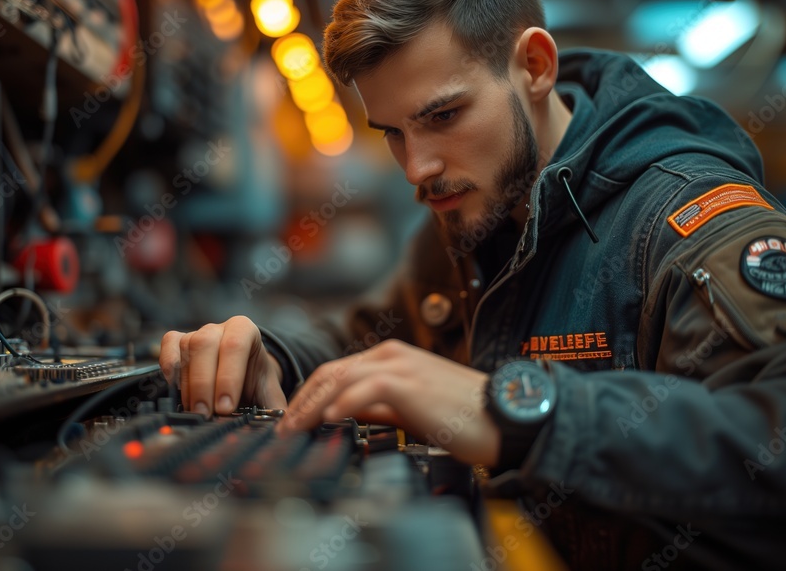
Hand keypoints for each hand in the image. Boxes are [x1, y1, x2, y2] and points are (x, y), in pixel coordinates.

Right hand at [159, 316, 287, 415]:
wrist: (244, 373)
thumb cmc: (255, 381)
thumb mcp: (269, 393)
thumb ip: (275, 409)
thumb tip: (281, 430)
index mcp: (245, 330)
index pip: (235, 345)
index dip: (229, 377)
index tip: (226, 408)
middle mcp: (219, 328)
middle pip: (205, 345)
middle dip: (204, 384)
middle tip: (206, 414)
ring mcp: (196, 333)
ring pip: (187, 349)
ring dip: (189, 384)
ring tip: (196, 411)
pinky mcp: (177, 341)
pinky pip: (168, 345)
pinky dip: (169, 365)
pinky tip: (176, 389)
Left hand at [274, 340, 499, 466]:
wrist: (503, 415)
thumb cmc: (462, 415)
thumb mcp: (411, 407)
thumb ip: (378, 407)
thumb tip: (344, 417)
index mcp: (390, 357)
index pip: (335, 372)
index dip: (309, 396)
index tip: (293, 420)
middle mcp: (390, 354)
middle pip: (329, 372)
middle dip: (300, 401)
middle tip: (283, 428)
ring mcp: (399, 366)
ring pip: (339, 378)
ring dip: (311, 405)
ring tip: (295, 430)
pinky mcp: (409, 382)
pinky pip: (364, 389)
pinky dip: (341, 404)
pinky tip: (329, 420)